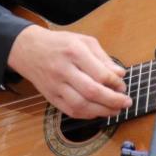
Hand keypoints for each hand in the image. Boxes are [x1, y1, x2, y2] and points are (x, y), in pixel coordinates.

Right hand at [7, 25, 131, 118]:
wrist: (28, 50)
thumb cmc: (60, 44)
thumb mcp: (84, 41)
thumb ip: (103, 58)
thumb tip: (120, 74)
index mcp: (74, 52)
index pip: (99, 73)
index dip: (115, 83)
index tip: (123, 86)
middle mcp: (63, 70)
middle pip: (91, 91)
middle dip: (113, 100)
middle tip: (126, 102)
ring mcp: (55, 85)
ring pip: (80, 105)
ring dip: (102, 111)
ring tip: (115, 110)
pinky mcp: (50, 96)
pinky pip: (70, 110)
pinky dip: (87, 114)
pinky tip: (98, 112)